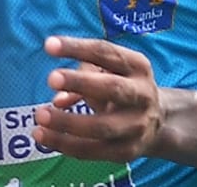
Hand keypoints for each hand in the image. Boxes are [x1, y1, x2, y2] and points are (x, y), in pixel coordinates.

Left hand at [33, 36, 164, 161]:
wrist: (156, 122)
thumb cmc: (121, 87)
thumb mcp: (111, 71)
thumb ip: (84, 74)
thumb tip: (58, 97)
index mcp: (137, 66)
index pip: (107, 52)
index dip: (78, 48)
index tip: (48, 45)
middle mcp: (142, 94)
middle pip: (113, 88)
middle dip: (81, 83)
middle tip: (50, 78)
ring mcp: (137, 126)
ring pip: (102, 127)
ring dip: (68, 122)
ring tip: (39, 116)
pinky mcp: (127, 151)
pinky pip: (93, 151)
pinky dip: (66, 144)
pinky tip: (44, 137)